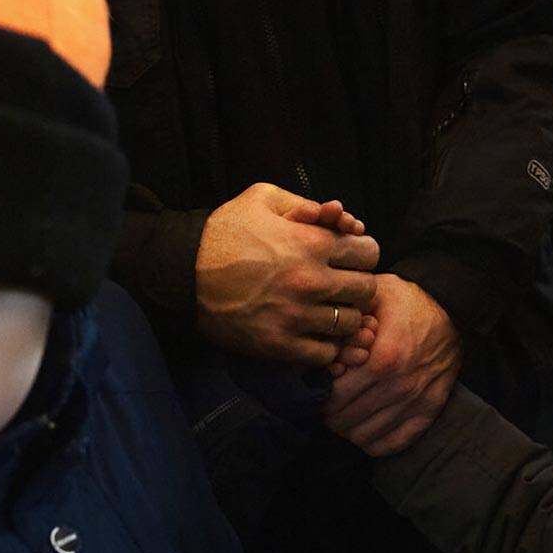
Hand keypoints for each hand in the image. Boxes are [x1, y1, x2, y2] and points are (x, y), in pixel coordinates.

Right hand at [196, 183, 379, 365]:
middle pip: (366, 291)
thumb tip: (337, 216)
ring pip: (349, 324)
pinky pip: (324, 354)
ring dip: (343, 317)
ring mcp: (296, 316)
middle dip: (359, 286)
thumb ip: (306, 204)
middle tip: (343, 287)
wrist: (182, 270)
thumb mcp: (263, 198)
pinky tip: (313, 333)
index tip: (351, 259)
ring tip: (328, 311)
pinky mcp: (279, 344)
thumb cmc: (224, 231)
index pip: (370, 253)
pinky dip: (324, 346)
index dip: (363, 254)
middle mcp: (311, 281)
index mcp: (312, 242)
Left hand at [323, 274, 461, 454]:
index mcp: (382, 360)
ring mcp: (414, 402)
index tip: (318, 384)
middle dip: (328, 413)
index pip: (334, 396)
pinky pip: (392, 444)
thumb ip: (346, 311)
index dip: (319, 392)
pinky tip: (364, 428)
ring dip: (346, 429)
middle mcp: (399, 386)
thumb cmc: (409, 303)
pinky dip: (373, 442)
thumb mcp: (375, 294)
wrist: (455, 313)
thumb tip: (317, 332)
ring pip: (364, 436)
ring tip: (341, 414)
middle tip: (324, 402)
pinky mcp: (428, 412)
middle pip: (345, 420)